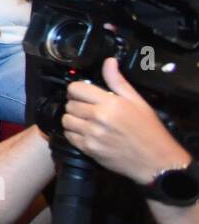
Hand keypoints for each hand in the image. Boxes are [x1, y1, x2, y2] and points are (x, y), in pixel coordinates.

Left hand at [63, 57, 190, 185]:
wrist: (156, 161)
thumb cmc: (149, 131)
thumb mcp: (137, 101)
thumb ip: (117, 81)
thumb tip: (108, 62)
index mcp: (110, 103)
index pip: (75, 88)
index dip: (77, 90)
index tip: (82, 94)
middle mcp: (98, 118)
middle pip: (69, 104)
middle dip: (76, 104)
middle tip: (88, 108)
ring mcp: (92, 135)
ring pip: (66, 120)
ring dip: (73, 119)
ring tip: (86, 121)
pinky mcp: (89, 149)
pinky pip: (69, 136)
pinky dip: (74, 134)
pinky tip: (86, 133)